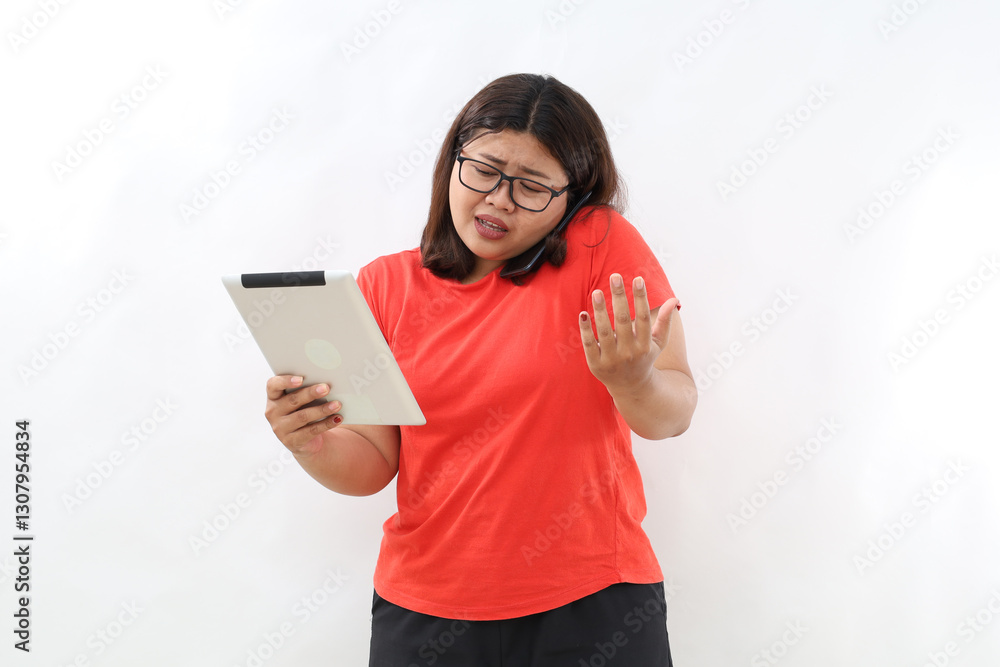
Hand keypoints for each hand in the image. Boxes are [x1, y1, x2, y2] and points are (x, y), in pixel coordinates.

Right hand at [264, 375, 343, 455]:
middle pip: (292, 400)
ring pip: (303, 416)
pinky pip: (311, 431)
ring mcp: (280, 429)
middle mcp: (273, 412)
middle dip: (311, 393)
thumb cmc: (303, 411)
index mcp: (273, 397)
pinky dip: (326, 423)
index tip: (301, 379)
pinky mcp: (292, 441)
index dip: (285, 381)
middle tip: (326, 388)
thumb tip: (325, 384)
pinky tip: (337, 418)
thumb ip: (306, 391)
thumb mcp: (301, 401)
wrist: (305, 439)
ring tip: (337, 404)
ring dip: (322, 409)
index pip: (273, 385)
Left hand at [579, 274, 677, 395]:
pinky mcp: (596, 365)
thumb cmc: (644, 358)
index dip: (641, 298)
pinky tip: (583, 313)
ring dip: (600, 311)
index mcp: (644, 345)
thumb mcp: (657, 342)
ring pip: (604, 332)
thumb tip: (674, 299)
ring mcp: (611, 360)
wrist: (631, 387)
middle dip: (619, 298)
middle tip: (615, 276)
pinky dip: (585, 330)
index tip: (638, 278)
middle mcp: (629, 353)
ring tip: (597, 292)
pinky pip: (589, 344)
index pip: (643, 317)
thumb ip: (665, 321)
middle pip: (623, 321)